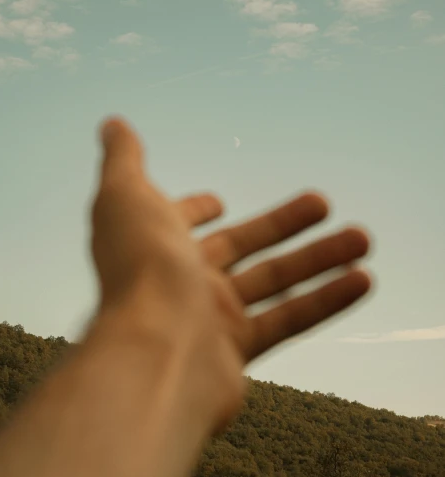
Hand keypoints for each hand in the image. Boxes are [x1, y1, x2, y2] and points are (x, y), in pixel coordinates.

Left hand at [88, 117, 372, 435]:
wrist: (153, 353)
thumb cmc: (138, 267)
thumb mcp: (125, 196)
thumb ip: (123, 160)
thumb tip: (112, 123)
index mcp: (155, 243)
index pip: (178, 223)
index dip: (193, 210)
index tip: (216, 202)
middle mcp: (181, 279)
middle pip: (242, 246)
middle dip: (282, 223)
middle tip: (323, 202)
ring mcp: (208, 316)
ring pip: (273, 281)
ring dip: (319, 258)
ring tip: (364, 238)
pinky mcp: (236, 350)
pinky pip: (288, 320)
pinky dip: (325, 300)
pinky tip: (362, 280)